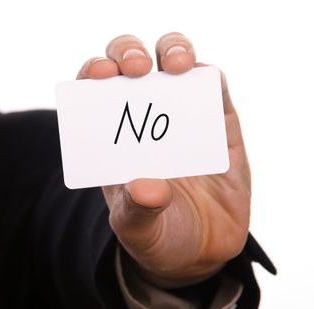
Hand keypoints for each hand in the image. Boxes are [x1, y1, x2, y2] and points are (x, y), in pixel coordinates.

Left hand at [77, 33, 250, 286]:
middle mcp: (145, 119)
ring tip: (177, 65)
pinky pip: (215, 89)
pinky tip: (207, 80)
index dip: (93, 72)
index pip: (94, 91)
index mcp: (113, 139)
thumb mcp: (139, 230)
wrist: (202, 252)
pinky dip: (210, 77)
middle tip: (136, 68)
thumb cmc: (159, 236)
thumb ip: (137, 210)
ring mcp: (183, 117)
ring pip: (175, 63)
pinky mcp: (220, 124)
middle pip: (131, 65)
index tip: (100, 73)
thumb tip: (145, 186)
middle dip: (129, 52)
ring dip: (175, 51)